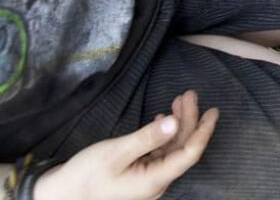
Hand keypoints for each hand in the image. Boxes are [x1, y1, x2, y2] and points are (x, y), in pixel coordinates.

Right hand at [34, 91, 218, 199]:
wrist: (62, 193)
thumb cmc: (86, 175)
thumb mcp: (116, 152)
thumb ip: (147, 138)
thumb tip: (175, 122)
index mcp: (155, 180)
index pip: (189, 154)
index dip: (203, 131)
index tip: (212, 111)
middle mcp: (156, 181)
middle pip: (182, 148)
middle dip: (190, 120)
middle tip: (189, 94)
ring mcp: (148, 178)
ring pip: (171, 147)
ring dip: (177, 124)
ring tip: (180, 100)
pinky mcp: (140, 173)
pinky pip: (160, 152)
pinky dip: (164, 133)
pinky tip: (163, 118)